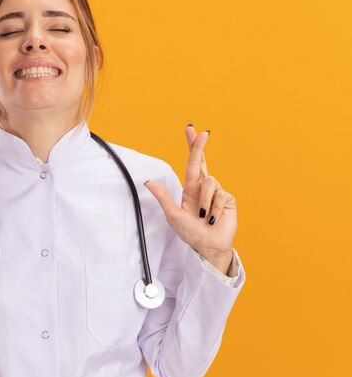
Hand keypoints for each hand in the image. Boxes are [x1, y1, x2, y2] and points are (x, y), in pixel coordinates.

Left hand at [144, 125, 236, 272]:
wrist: (208, 246)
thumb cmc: (190, 233)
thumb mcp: (173, 215)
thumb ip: (163, 197)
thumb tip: (148, 181)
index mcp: (190, 188)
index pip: (191, 164)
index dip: (192, 147)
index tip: (191, 130)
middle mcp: (204, 187)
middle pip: (202, 161)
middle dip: (200, 146)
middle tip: (202, 132)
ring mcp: (217, 192)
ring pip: (209, 182)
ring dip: (203, 201)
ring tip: (202, 217)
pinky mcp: (227, 199)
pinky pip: (219, 195)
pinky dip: (212, 208)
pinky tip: (212, 219)